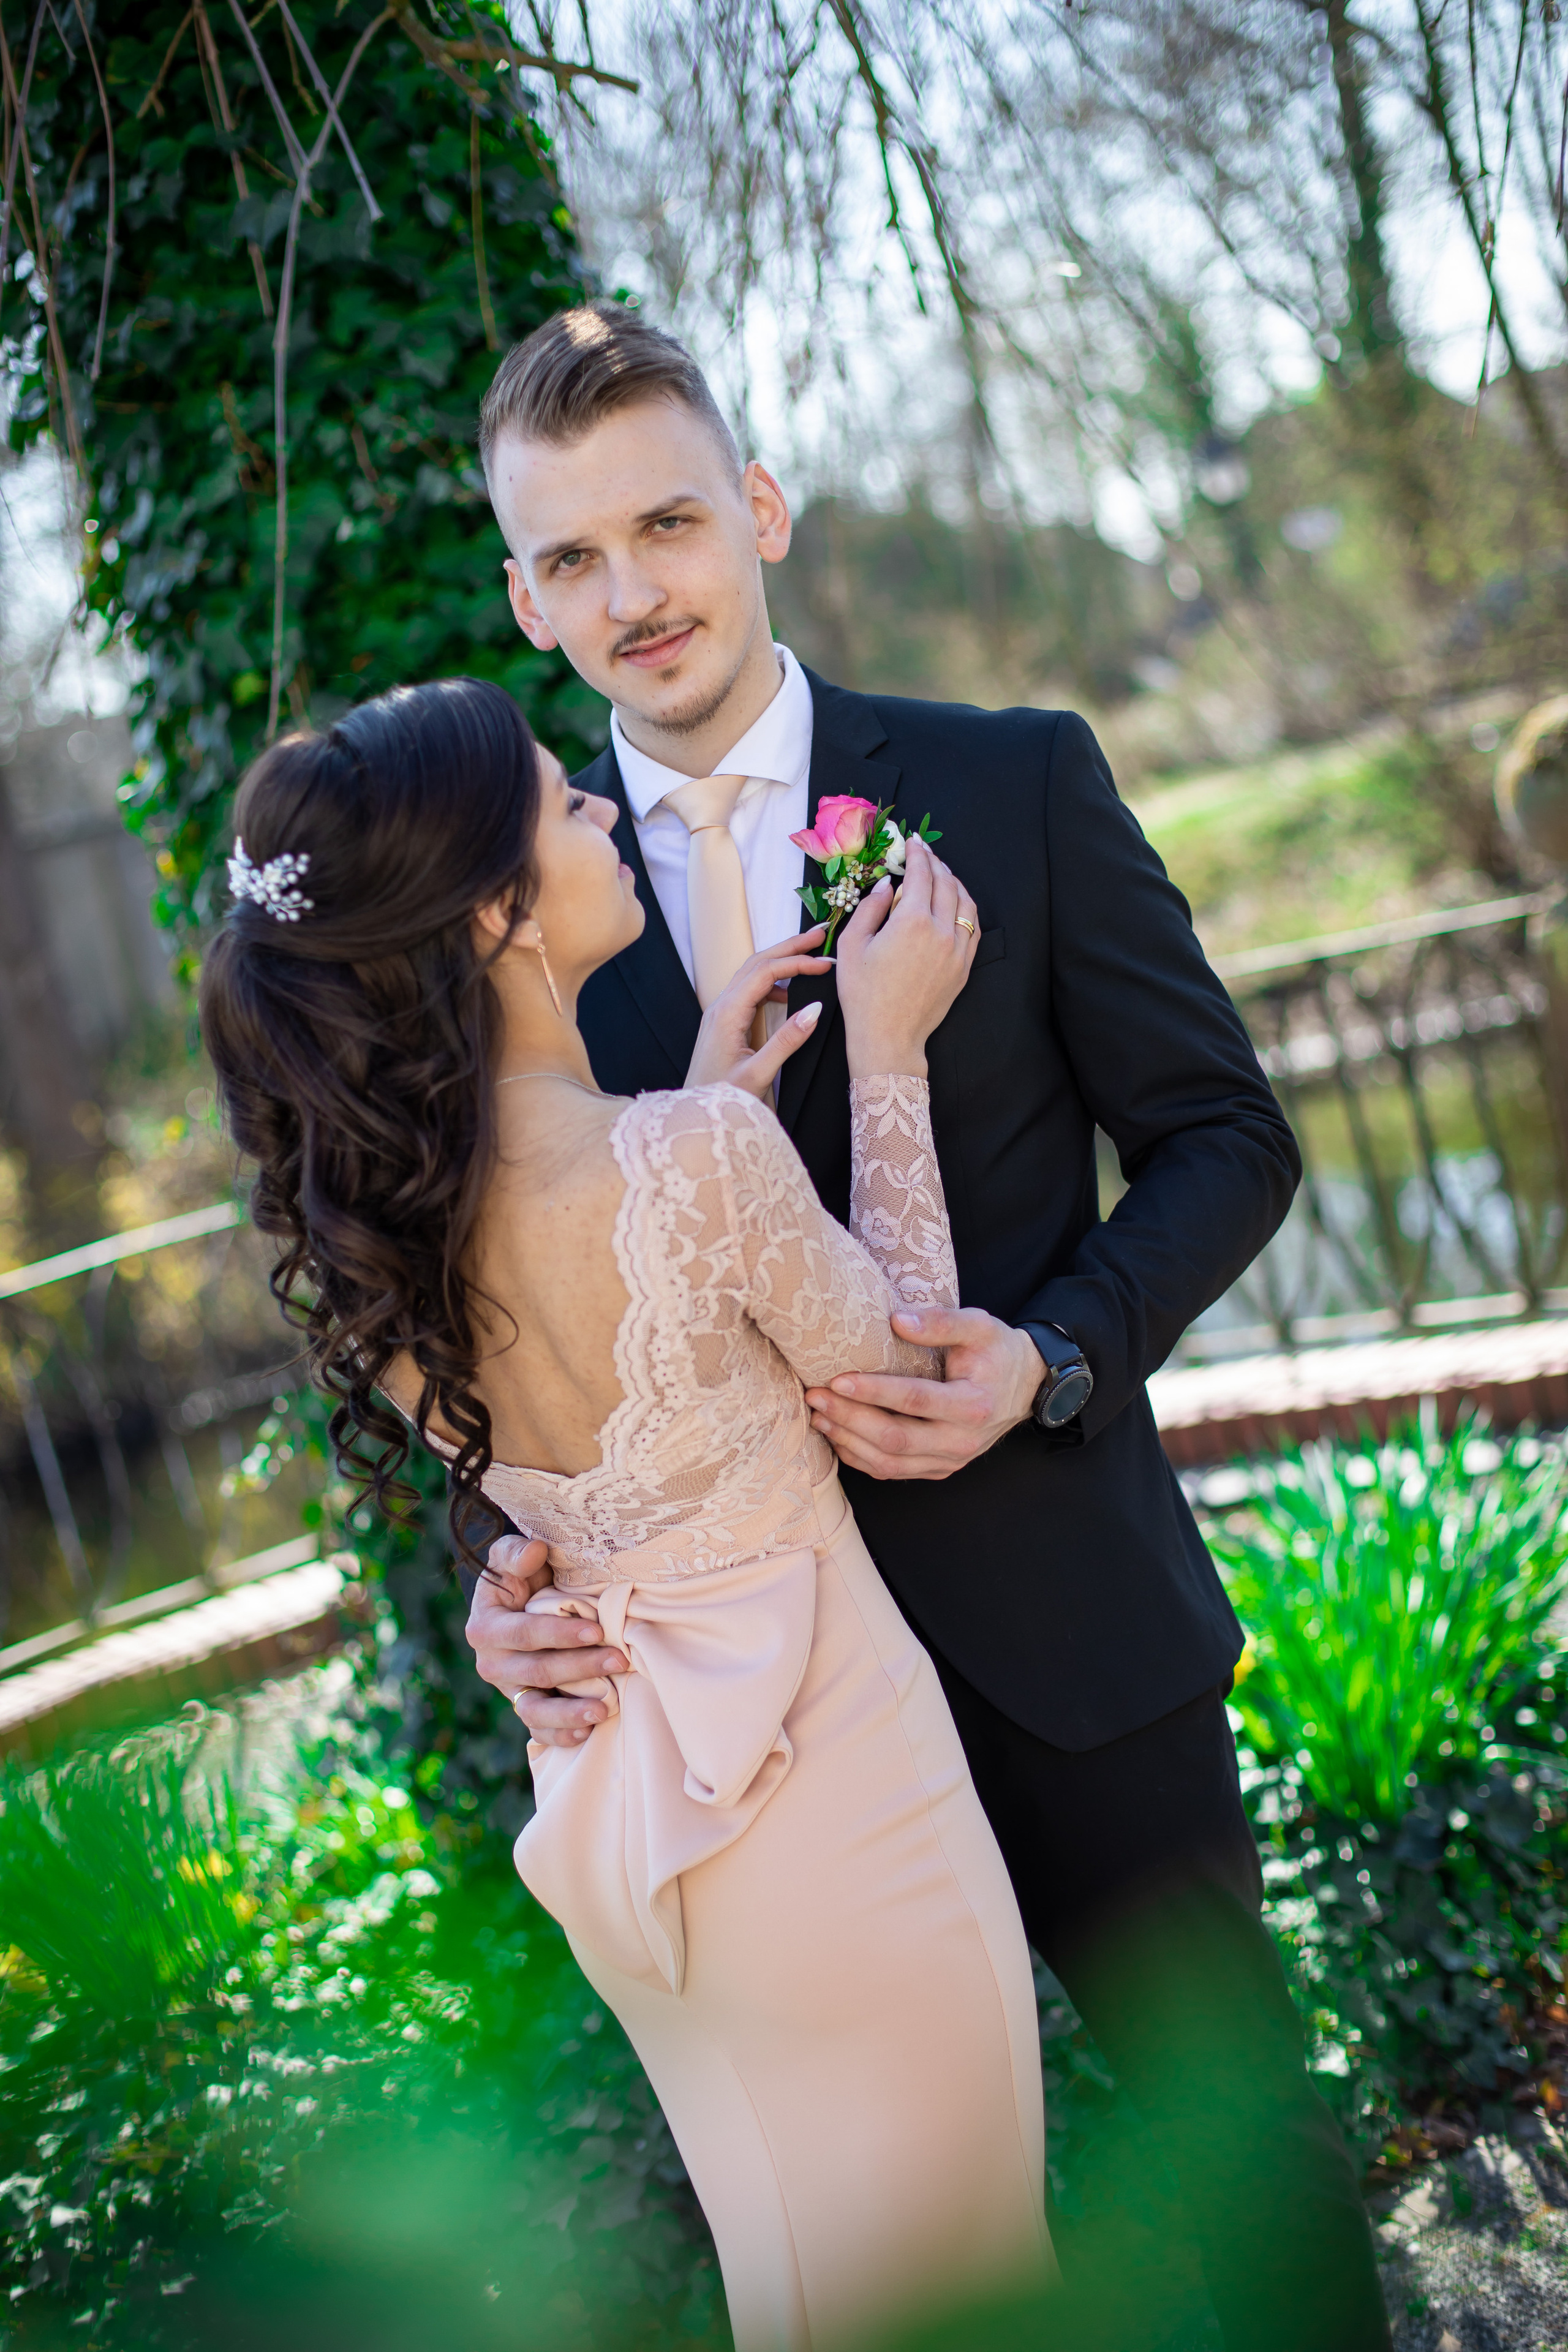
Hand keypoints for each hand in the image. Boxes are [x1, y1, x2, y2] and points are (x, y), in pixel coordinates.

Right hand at [464, 1534, 628, 1748]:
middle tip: (619, 1660)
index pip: (524, 1633)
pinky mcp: (524, 1706)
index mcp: (485, 1627)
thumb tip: (535, 1551)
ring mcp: (509, 1690)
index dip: (559, 1633)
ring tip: (605, 1710)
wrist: (517, 1602)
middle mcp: (492, 1664)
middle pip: (537, 1671)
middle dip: (580, 1667)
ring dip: (570, 1712)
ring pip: (535, 1710)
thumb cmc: (520, 1575)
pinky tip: (586, 1733)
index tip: (596, 1630)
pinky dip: (560, 1735)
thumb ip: (517, 1552)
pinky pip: (538, 1730)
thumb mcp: (511, 1558)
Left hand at [684, 926, 833, 1099]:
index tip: (826, 963)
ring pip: (752, 974)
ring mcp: (720, 1013)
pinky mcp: (723, 1022)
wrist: (697, 1115)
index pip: (766, 972)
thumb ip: (787, 1041)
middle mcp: (720, 1007)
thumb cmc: (724, 1098)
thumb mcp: (759, 1073)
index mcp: (728, 1014)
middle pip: (757, 963)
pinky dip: (772, 983)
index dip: (797, 963)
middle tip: (820, 935)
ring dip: (780, 961)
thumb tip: (816, 1009)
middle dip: (789, 946)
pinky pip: (748, 991)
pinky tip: (789, 994)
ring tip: (809, 956)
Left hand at [804, 1308, 1043, 1479]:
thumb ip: (940, 1322)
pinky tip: (838, 1436)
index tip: (838, 1378)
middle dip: (850, 1418)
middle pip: (896, 1438)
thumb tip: (896, 1321)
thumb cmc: (996, 1351)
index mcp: (973, 1404)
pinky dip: (861, 1458)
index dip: (874, 1391)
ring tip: (818, 1415)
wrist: (1024, 1386)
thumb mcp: (979, 1325)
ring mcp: (950, 1460)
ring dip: (849, 1441)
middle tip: (816, 1396)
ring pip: (890, 1462)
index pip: (915, 1401)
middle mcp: (961, 1440)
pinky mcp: (940, 1468)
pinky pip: (894, 1471)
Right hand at [834, 836, 979, 1080]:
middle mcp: (941, 931)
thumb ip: (871, 907)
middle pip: (946, 883)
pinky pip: (973, 927)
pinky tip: (956, 904)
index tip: (912, 842)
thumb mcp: (852, 945)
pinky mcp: (964, 967)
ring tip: (941, 874)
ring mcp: (957, 950)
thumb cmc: (863, 994)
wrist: (888, 1037)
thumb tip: (889, 884)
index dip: (917, 853)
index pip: (921, 874)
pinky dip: (966, 908)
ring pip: (965, 902)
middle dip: (935, 863)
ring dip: (954, 882)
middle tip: (924, 853)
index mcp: (912, 922)